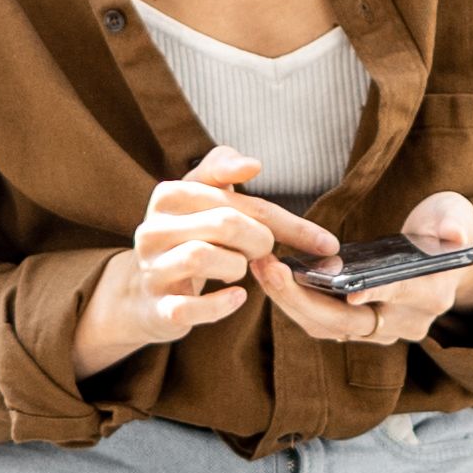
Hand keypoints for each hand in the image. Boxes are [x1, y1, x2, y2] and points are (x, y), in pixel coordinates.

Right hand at [79, 164, 295, 369]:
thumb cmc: (187, 236)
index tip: (326, 243)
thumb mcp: (198, 195)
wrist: (147, 289)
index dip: (288, 222)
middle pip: (224, 223)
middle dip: (260, 240)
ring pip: (202, 257)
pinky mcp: (158, 307)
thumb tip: (252, 164)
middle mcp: (153, 229)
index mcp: (169, 195)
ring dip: (236, 267)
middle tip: (266, 251)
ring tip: (240, 269)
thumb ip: (221, 168)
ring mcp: (152, 270)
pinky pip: (190, 307)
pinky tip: (237, 296)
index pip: (236, 199)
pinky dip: (221, 305)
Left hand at [255, 190, 472, 349]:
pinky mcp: (359, 328)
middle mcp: (407, 323)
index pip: (400, 295)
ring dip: (290, 302)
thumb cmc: (446, 227)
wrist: (444, 255)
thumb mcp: (456, 215)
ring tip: (262, 267)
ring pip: (329, 327)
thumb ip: (454, 222)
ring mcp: (381, 331)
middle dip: (306, 299)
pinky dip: (294, 303)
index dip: (374, 292)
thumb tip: (454, 235)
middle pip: (351, 321)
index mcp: (432, 295)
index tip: (347, 288)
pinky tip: (270, 275)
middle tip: (272, 268)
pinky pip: (321, 324)